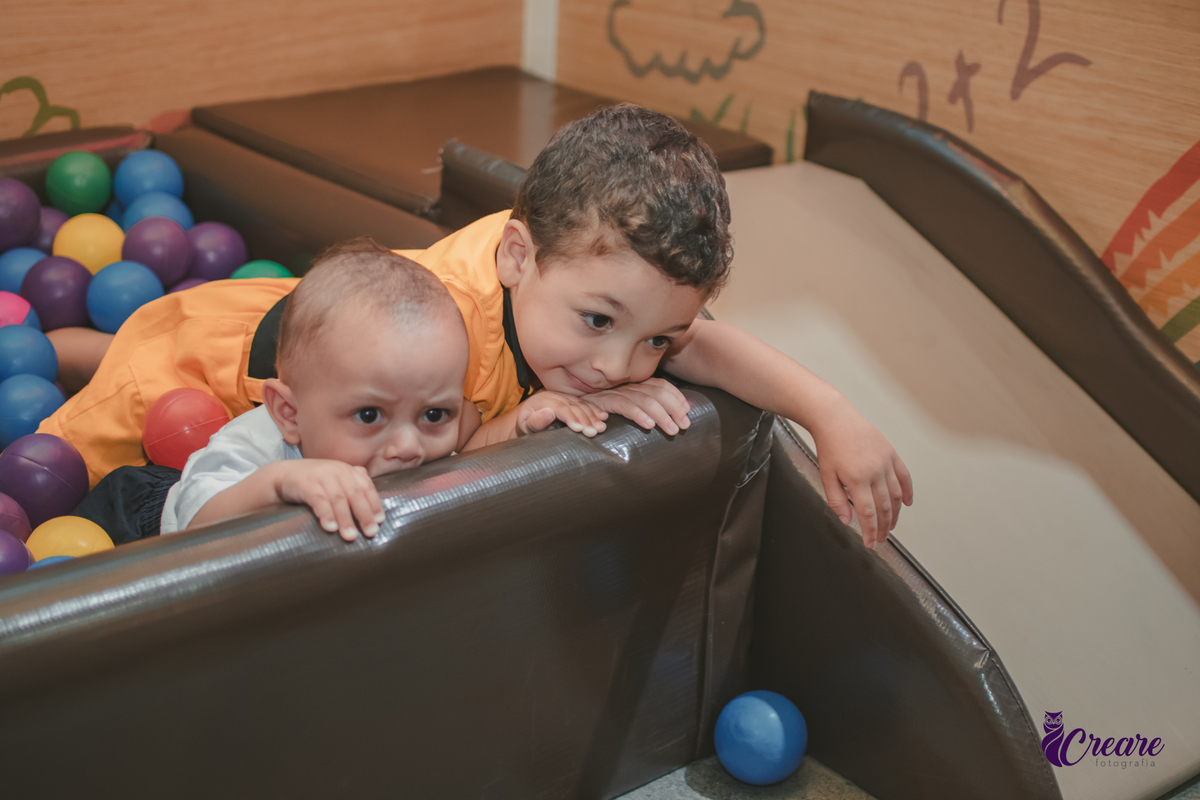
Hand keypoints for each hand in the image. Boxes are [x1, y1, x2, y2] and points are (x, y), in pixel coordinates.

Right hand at [274, 460, 384, 541]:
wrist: (284, 473)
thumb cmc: (316, 482)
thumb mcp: (336, 480)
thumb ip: (354, 487)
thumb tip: (374, 509)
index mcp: (348, 471)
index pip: (367, 487)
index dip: (374, 504)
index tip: (380, 521)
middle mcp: (338, 471)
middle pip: (355, 494)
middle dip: (364, 515)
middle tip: (371, 533)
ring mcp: (322, 476)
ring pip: (338, 499)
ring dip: (345, 519)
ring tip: (350, 536)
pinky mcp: (306, 484)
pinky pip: (318, 500)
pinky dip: (326, 514)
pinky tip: (330, 528)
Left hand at [516, 391, 609, 436]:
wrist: (525, 424)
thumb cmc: (524, 429)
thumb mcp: (524, 427)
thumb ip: (535, 421)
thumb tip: (549, 413)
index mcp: (541, 400)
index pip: (559, 407)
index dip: (570, 417)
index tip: (579, 428)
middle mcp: (553, 395)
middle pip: (572, 406)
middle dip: (585, 419)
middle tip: (594, 432)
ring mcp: (563, 396)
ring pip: (581, 404)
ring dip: (593, 416)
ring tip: (601, 427)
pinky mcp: (570, 400)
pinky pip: (584, 403)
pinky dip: (594, 410)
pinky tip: (603, 417)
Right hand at [578, 377, 691, 434]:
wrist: (568, 408)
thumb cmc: (601, 413)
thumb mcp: (626, 408)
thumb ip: (645, 409)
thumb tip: (674, 416)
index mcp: (634, 384)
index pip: (661, 385)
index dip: (676, 397)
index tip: (687, 411)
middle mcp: (626, 385)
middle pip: (657, 392)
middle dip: (674, 409)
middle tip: (684, 426)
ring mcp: (615, 392)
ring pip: (644, 400)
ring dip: (661, 416)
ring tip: (672, 430)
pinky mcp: (603, 401)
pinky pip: (624, 405)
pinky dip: (638, 415)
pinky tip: (649, 426)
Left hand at [809, 402, 912, 549]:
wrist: (836, 418)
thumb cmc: (829, 446)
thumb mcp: (826, 475)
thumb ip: (837, 501)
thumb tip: (848, 522)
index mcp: (857, 479)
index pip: (868, 514)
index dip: (871, 531)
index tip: (871, 543)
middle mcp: (875, 471)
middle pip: (885, 507)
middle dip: (884, 527)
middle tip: (882, 538)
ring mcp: (886, 462)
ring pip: (896, 495)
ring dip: (896, 514)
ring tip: (891, 526)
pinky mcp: (891, 453)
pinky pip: (904, 476)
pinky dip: (908, 492)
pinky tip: (906, 504)